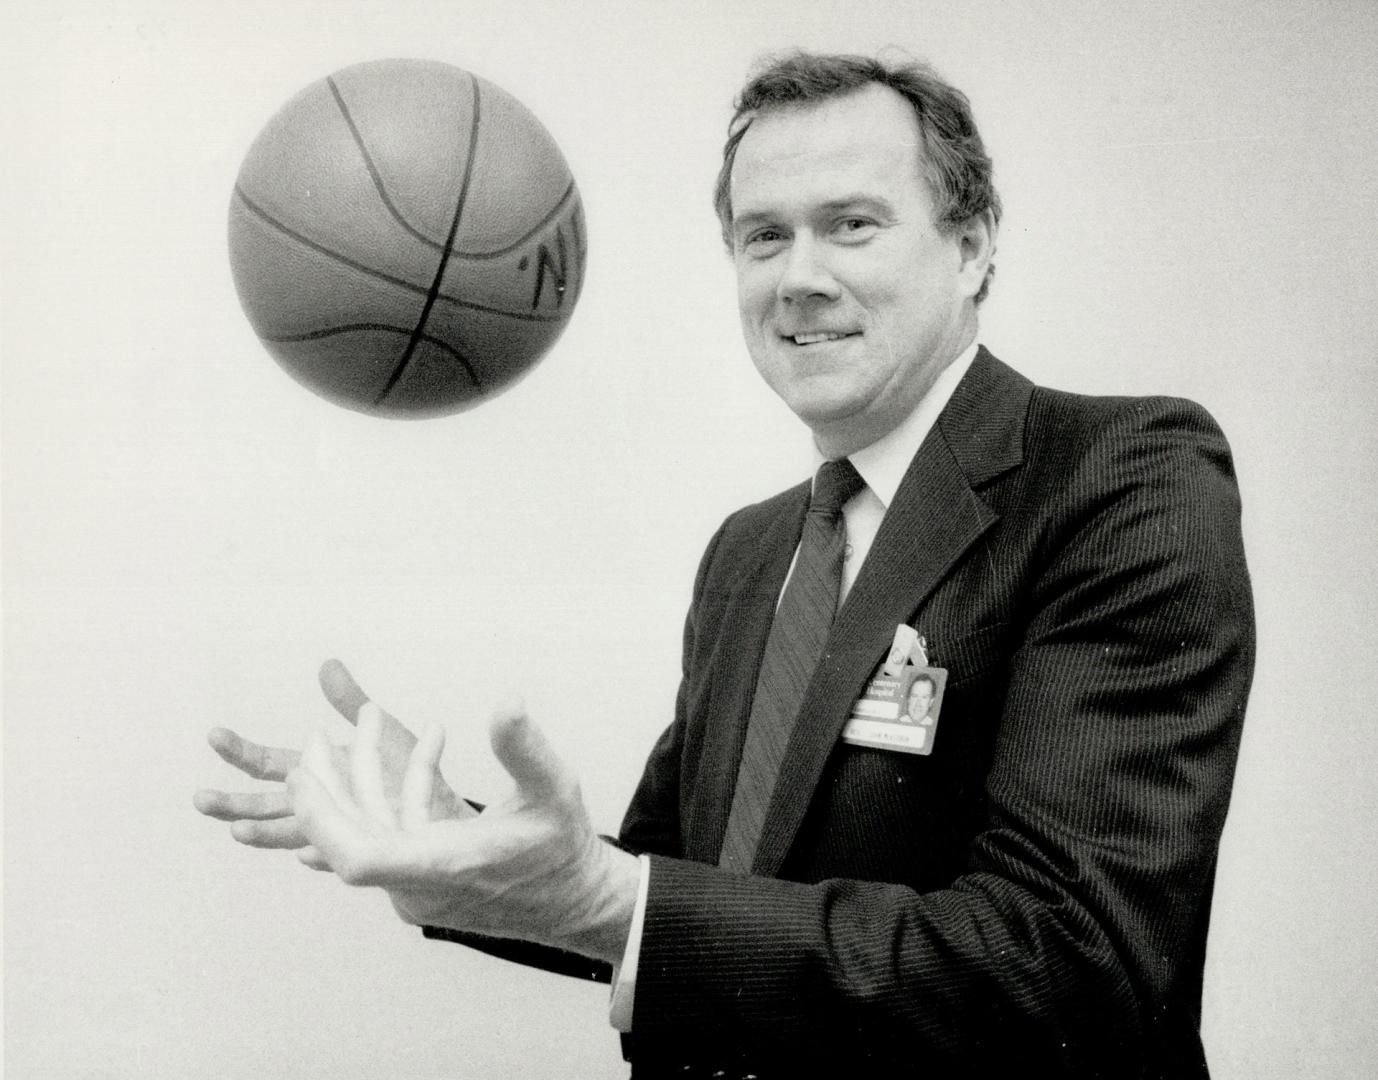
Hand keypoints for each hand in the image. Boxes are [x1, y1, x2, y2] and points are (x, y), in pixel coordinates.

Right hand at [194, 659, 470, 847]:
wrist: (444, 809)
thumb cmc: (406, 773)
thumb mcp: (378, 729)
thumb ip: (350, 702)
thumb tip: (326, 664)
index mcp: (317, 774)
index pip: (268, 764)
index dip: (240, 751)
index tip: (214, 734)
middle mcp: (321, 805)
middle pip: (267, 807)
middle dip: (233, 804)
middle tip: (200, 799)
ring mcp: (339, 830)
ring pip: (292, 836)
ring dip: (265, 835)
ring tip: (238, 832)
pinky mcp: (365, 847)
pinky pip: (340, 855)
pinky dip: (323, 856)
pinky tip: (308, 856)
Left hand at [287, 698, 639, 964]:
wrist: (576, 902)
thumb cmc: (564, 848)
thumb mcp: (554, 789)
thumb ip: (525, 747)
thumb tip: (508, 700)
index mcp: (443, 866)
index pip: (357, 857)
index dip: (320, 817)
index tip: (303, 774)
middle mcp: (420, 886)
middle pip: (345, 842)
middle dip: (325, 785)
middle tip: (316, 736)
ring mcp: (417, 890)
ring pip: (368, 834)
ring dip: (363, 779)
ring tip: (373, 718)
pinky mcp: (422, 885)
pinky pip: (391, 838)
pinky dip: (397, 794)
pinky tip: (431, 747)